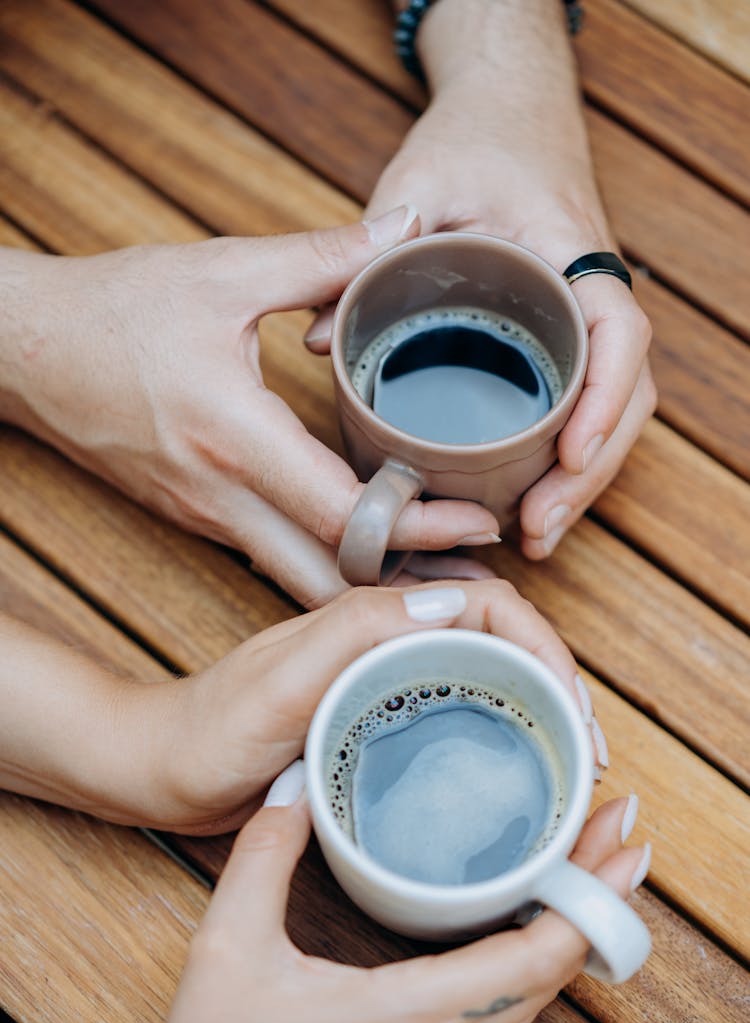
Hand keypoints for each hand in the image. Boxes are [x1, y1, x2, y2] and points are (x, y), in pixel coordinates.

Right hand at [0, 212, 499, 609]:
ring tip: (440, 566)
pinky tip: (371, 545)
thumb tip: (405, 228)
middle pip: (329, 576)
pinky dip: (328, 563)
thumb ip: (323, 256)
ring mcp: (205, 517)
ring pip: (300, 579)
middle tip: (476, 571)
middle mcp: (221, 497)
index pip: (344, 513)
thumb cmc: (114, 310)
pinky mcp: (196, 517)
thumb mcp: (221, 272)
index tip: (482, 522)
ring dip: (370, 581)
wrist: (24, 351)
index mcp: (235, 436)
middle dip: (407, 584)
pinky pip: (274, 557)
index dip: (421, 528)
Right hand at [129, 782, 648, 1022]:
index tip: (619, 835)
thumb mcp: (227, 950)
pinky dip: (533, 963)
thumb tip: (297, 784)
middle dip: (595, 896)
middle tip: (615, 828)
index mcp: (409, 1018)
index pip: (536, 956)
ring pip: (532, 1001)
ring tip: (584, 866)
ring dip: (567, 930)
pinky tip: (524, 926)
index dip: (590, 894)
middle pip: (553, 973)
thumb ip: (265, 856)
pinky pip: (503, 1018)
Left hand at [137, 578, 608, 833]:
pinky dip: (498, 734)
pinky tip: (514, 772)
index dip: (542, 646)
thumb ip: (354, 631)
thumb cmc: (209, 728)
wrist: (161, 772)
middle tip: (589, 748)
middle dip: (557, 681)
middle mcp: (387, 640)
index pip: (486, 606)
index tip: (572, 704)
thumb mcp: (279, 681)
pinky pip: (454, 713)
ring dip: (536, 709)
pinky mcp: (376, 718)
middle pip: (498, 640)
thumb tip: (457, 603)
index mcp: (373, 617)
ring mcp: (383, 680)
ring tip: (571, 763)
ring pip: (484, 676)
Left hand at [308, 1, 655, 557]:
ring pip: (606, 411)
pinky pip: (578, 403)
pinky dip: (562, 458)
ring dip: (577, 480)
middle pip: (622, 394)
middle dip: (588, 472)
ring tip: (534, 536)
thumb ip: (373, 250)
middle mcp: (590, 293)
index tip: (570, 455)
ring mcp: (580, 319)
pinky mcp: (561, 336)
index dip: (602, 398)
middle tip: (536, 529)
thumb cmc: (473, 138)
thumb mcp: (420, 182)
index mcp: (571, 251)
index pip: (617, 331)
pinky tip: (527, 501)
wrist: (510, 110)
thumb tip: (316, 342)